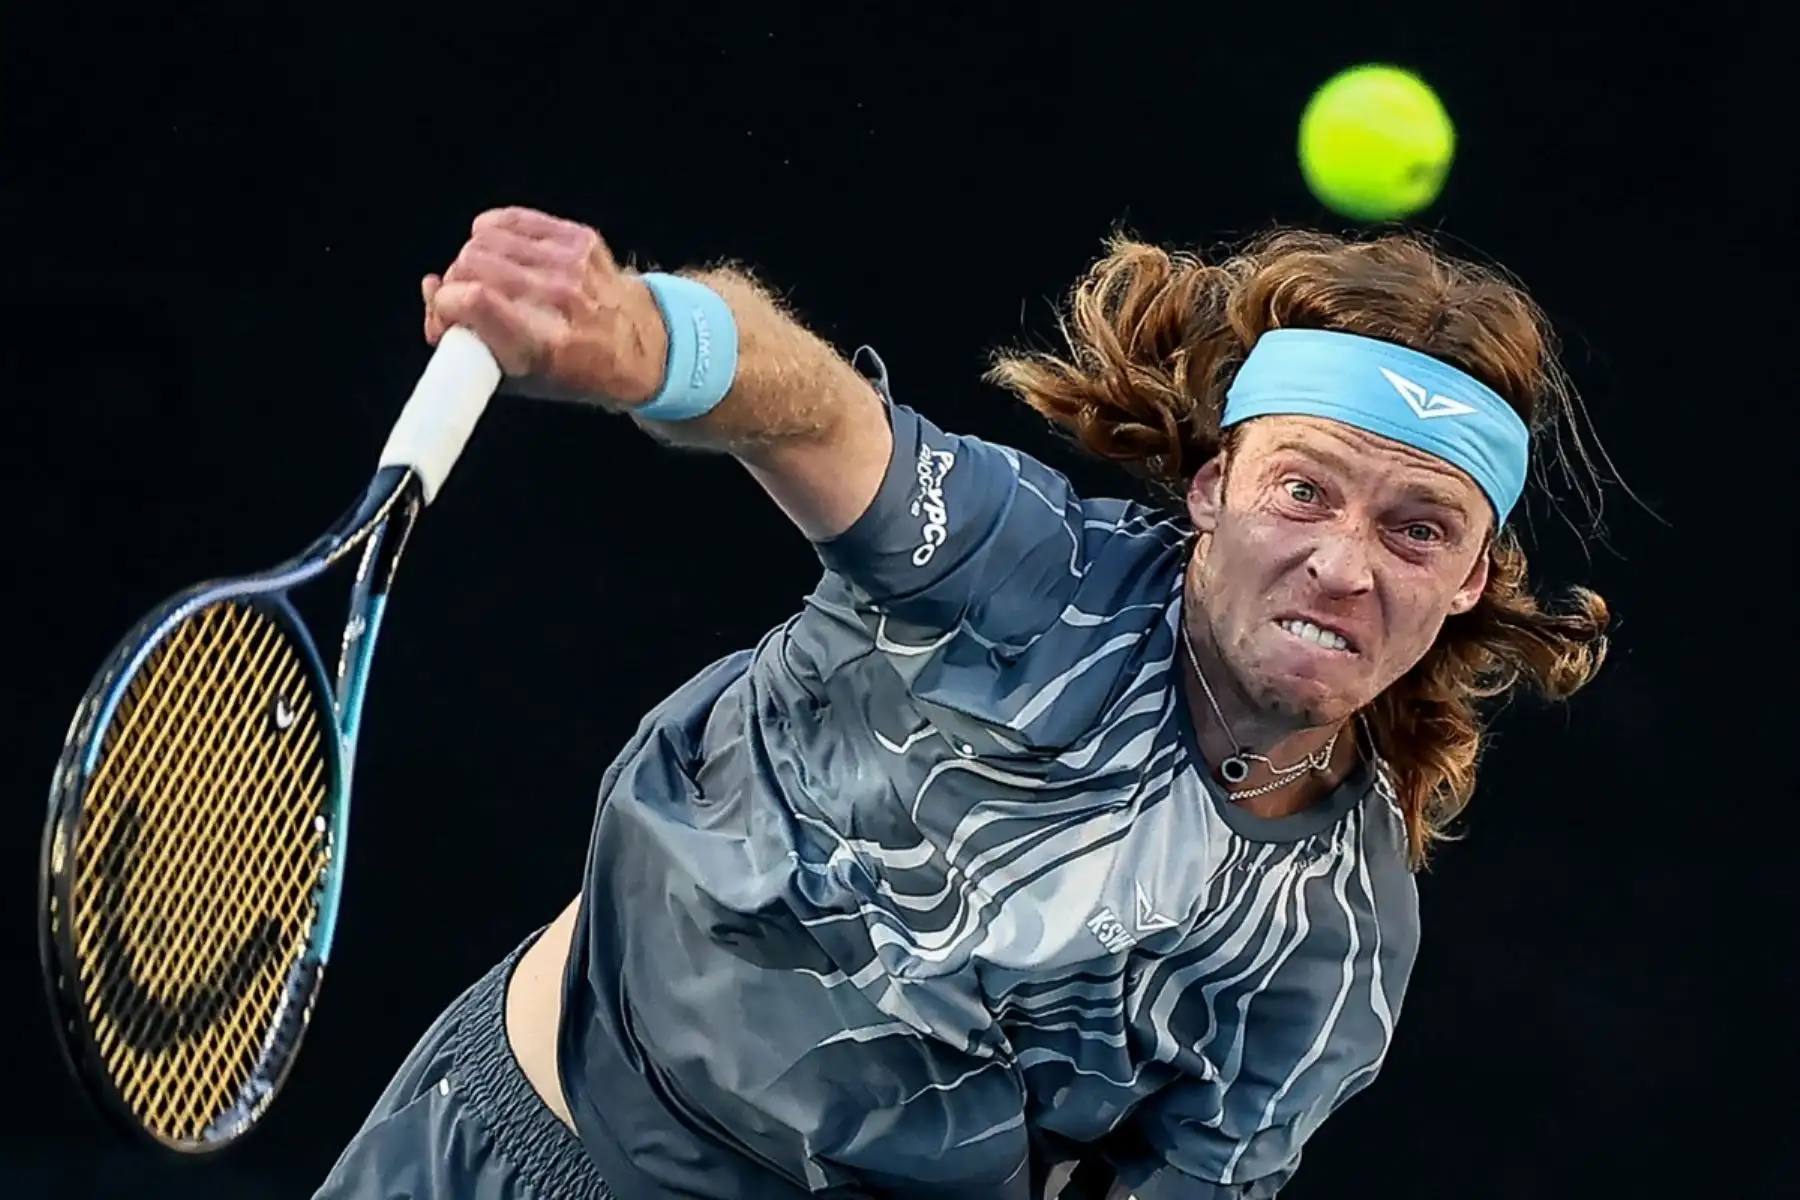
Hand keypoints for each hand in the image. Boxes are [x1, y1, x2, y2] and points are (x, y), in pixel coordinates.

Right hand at [422, 207, 668, 405]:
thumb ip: (466, 342)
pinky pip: (510, 219)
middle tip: (464, 301)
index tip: (447, 316)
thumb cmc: (575, 369)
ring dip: (472, 259)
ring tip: (485, 281)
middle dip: (454, 282)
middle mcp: (560, 300)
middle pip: (472, 264)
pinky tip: (501, 254)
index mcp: (546, 344)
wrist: (641, 346)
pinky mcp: (577, 239)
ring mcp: (571, 265)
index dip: (445, 305)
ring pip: (485, 237)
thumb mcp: (518, 378)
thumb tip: (430, 291)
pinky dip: (494, 234)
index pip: (475, 301)